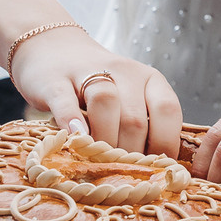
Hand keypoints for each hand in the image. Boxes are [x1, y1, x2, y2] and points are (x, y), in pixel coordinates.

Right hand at [9, 29, 183, 157]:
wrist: (52, 48)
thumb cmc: (98, 87)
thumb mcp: (129, 99)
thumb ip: (145, 126)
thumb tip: (159, 170)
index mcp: (149, 78)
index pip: (168, 111)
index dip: (165, 144)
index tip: (155, 170)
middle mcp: (124, 71)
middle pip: (135, 117)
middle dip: (130, 153)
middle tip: (121, 172)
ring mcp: (88, 72)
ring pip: (106, 102)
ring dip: (105, 139)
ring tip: (100, 160)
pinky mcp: (54, 80)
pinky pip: (66, 102)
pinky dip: (72, 122)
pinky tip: (76, 138)